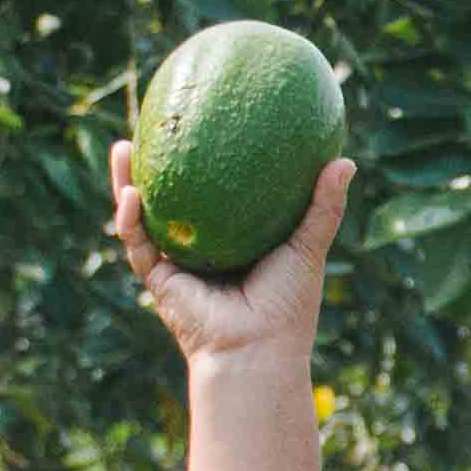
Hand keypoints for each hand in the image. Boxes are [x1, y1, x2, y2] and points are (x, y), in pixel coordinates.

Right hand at [111, 145, 352, 366]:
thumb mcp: (307, 247)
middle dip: (157, 161)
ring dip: (127, 182)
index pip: (215, 190)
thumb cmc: (288, 305)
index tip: (204, 118)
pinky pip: (139, 244)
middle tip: (155, 121)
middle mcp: (201, 246)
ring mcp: (176, 262)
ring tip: (124, 146)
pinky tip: (132, 193)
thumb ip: (323, 206)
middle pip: (172, 196)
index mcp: (233, 237)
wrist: (258, 352)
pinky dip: (131, 220)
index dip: (205, 158)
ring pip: (144, 215)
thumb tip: (346, 159)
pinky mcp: (159, 280)